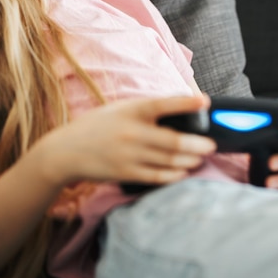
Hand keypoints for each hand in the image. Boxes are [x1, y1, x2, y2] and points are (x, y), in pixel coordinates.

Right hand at [36, 94, 216, 188]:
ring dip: (190, 160)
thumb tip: (176, 112)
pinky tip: (184, 172)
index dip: (186, 103)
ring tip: (201, 158)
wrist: (66, 151)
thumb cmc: (95, 127)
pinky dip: (175, 175)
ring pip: (169, 160)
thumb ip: (143, 110)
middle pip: (173, 141)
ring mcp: (129, 155)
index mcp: (130, 111)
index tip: (205, 101)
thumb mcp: (118, 110)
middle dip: (197, 144)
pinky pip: (157, 176)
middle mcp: (131, 132)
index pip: (162, 104)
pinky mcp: (126, 173)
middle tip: (211, 145)